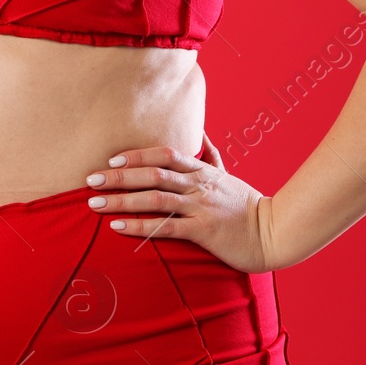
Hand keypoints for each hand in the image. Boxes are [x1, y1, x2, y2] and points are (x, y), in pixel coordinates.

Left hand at [83, 131, 279, 272]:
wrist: (275, 233)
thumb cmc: (246, 206)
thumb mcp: (229, 175)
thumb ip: (210, 154)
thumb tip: (200, 131)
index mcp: (203, 171)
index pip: (165, 154)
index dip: (136, 155)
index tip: (110, 159)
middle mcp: (199, 185)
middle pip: (153, 174)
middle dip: (119, 176)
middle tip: (90, 180)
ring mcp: (201, 207)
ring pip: (155, 199)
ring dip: (122, 201)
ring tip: (95, 204)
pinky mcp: (204, 231)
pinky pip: (166, 227)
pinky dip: (140, 226)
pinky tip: (118, 228)